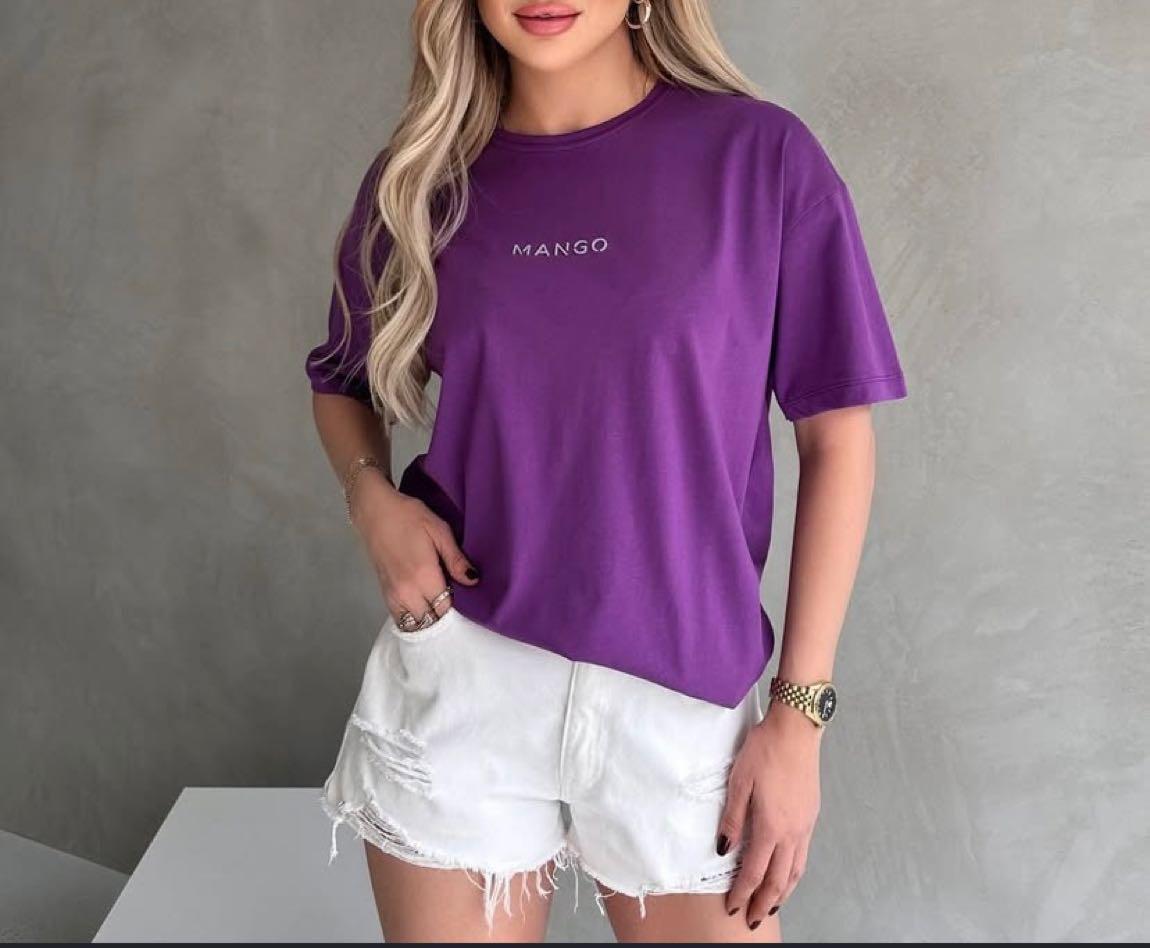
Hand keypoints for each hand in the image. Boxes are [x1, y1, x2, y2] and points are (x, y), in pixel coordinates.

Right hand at [349, 468, 479, 624]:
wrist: (374, 511)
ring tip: (438, 608)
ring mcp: (393, 595)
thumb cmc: (409, 516)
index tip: (466, 602)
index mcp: (424, 577)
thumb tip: (473, 581)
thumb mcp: (439, 530)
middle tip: (454, 604)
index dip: (457, 609)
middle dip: (443, 618)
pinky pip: (400, 619)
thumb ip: (456, 559)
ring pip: (414, 624)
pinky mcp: (384, 593)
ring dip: (428, 621)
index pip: (445, 610)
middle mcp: (407, 592)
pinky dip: (413, 619)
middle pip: (430, 621)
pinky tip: (423, 609)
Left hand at [718, 700, 821, 928]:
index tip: (733, 907)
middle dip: (764, 902)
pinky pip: (803, 854)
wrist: (796, 730)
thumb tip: (725, 850)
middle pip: (779, 879)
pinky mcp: (811, 815)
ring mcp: (805, 824)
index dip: (743, 893)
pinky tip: (787, 872)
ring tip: (770, 904)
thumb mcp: (739, 782)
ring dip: (783, 892)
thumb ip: (732, 819)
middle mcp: (793, 832)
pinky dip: (794, 872)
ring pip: (796, 870)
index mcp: (772, 826)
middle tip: (752, 918)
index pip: (755, 871)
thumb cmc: (765, 751)